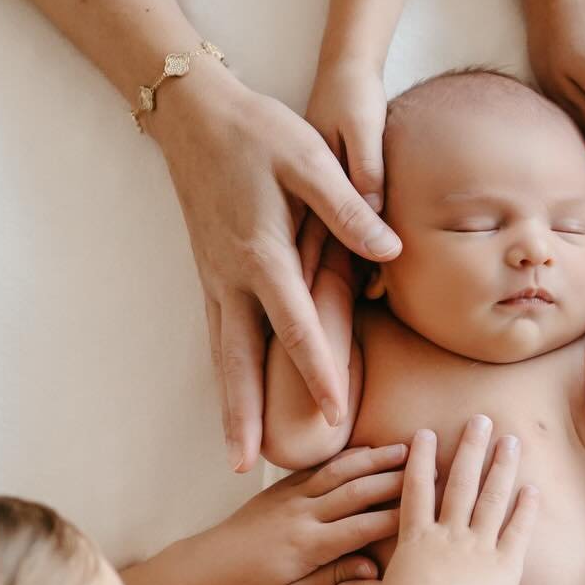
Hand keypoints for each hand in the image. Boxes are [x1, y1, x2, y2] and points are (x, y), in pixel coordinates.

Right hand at [145, 66, 400, 471]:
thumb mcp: (308, 158)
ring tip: (237, 453)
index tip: (336, 416)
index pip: (296, 326)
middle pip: (240, 361)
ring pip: (222, 354)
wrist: (193, 115)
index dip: (318, 373)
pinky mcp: (209, 272)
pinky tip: (231, 394)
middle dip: (246, 416)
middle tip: (251, 469)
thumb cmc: (258, 131)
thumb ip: (348, 208)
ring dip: (229, 405)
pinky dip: (224, 372)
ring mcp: (214, 277)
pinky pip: (217, 335)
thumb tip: (390, 250)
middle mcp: (232, 276)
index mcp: (262, 253)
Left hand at [192, 446, 407, 584]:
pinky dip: (345, 456)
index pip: (362, 527)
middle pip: (357, 490)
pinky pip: (318, 466)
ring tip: (406, 448)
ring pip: (340, 471)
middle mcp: (303, 514)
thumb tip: (373, 569)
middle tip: (431, 466)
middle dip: (395, 477)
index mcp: (308, 545)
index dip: (397, 517)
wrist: (206, 567)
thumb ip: (333, 581)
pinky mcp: (283, 488)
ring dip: (374, 458)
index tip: (428, 509)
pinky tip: (366, 449)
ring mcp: (292, 496)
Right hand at [332, 417, 536, 584]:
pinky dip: (527, 510)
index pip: (418, 490)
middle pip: (461, 482)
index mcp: (417, 539)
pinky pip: (518, 531)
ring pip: (492, 498)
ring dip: (502, 467)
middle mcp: (448, 535)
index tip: (427, 433)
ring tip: (512, 441)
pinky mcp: (504, 565)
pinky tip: (534, 488)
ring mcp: (478, 546)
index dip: (422, 460)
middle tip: (482, 420)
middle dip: (472, 448)